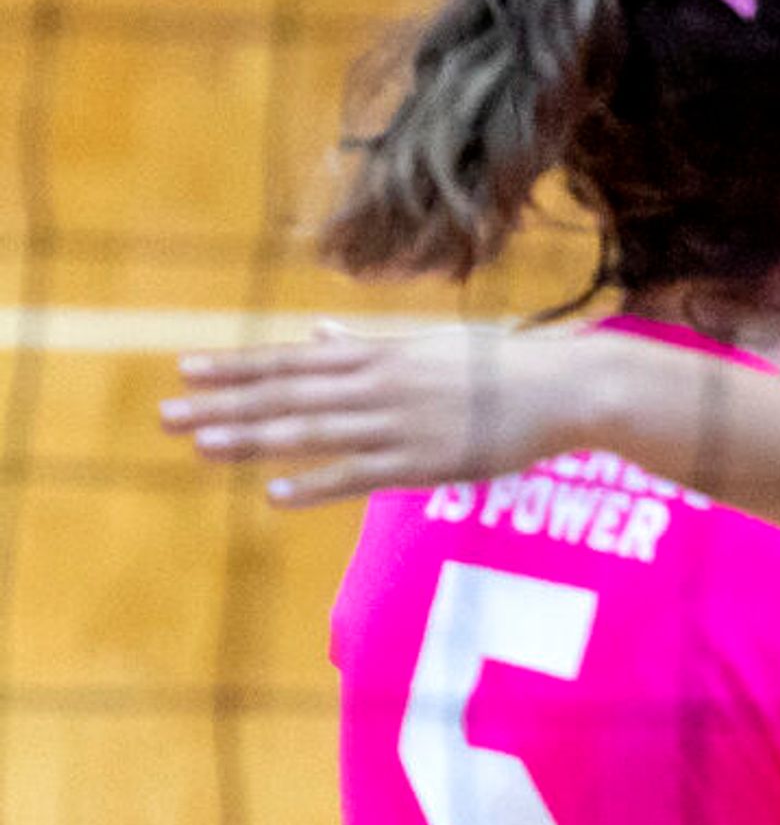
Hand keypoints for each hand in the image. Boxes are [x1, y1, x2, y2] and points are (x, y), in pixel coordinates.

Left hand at [162, 324, 608, 502]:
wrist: (567, 387)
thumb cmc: (502, 362)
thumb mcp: (429, 344)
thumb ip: (368, 343)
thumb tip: (318, 331)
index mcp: (381, 354)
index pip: (292, 359)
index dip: (236, 366)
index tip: (184, 371)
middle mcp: (381, 384)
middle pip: (289, 395)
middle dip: (225, 405)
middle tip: (168, 416)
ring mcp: (401, 423)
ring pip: (314, 432)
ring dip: (254, 439)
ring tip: (204, 448)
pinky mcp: (425, 461)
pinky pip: (360, 474)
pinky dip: (316, 483)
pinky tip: (274, 493)